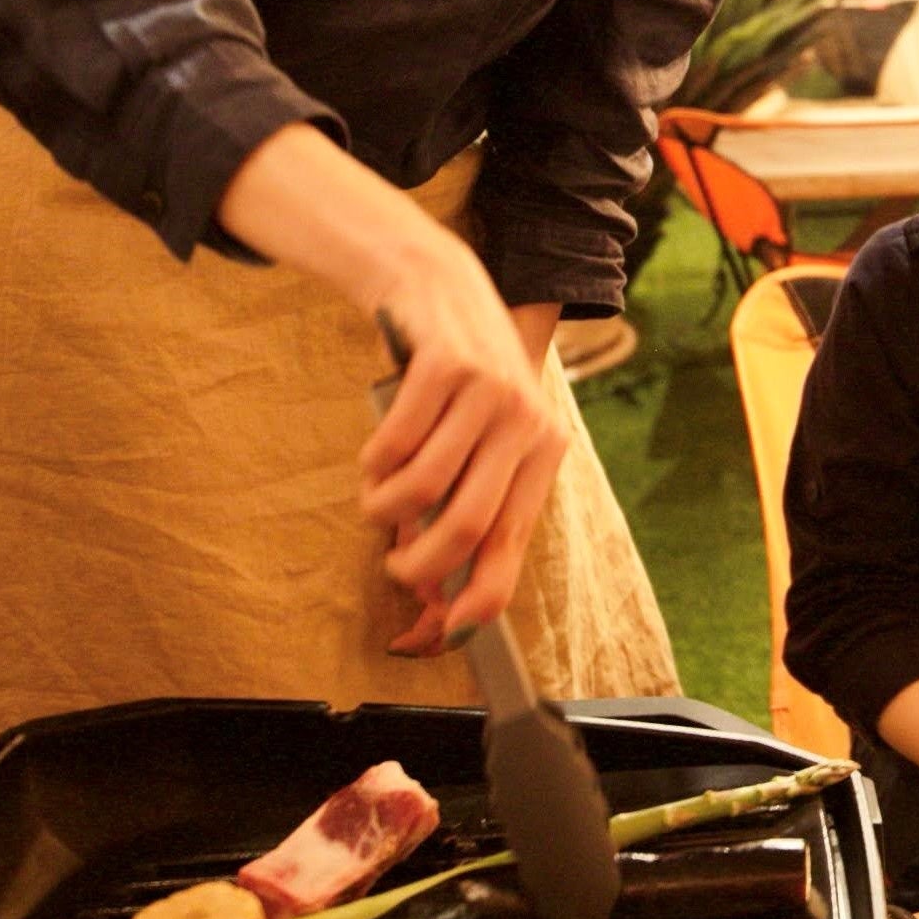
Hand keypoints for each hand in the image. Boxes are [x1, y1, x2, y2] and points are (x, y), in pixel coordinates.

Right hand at [360, 234, 565, 652]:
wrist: (442, 287)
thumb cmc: (460, 381)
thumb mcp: (480, 438)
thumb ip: (465, 505)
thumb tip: (436, 595)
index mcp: (544, 448)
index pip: (515, 539)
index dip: (483, 593)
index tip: (450, 631)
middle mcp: (525, 421)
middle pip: (468, 524)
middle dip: (420, 564)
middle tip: (396, 567)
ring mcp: (488, 392)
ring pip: (423, 487)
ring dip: (386, 508)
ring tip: (378, 498)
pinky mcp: (446, 366)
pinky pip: (394, 445)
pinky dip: (374, 462)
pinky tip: (376, 456)